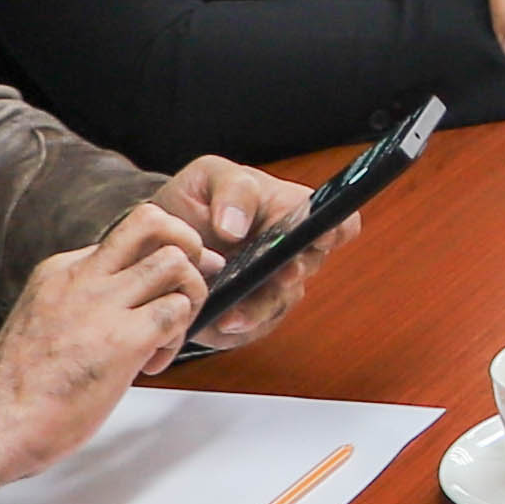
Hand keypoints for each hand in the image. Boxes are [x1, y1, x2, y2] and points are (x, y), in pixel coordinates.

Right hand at [0, 203, 219, 492]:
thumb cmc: (15, 389)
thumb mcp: (45, 323)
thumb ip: (83, 305)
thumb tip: (128, 305)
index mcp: (59, 272)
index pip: (126, 236)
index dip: (154, 259)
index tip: (161, 289)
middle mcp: (80, 277)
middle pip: (151, 221)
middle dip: (188, 244)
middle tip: (186, 286)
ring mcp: (101, 305)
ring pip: (176, 262)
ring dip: (189, 297)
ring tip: (168, 335)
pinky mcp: (121, 341)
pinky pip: (176, 312)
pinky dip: (179, 337)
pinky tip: (153, 364)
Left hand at [144, 155, 327, 355]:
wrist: (164, 238)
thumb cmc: (197, 200)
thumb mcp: (209, 177)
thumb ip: (232, 191)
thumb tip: (236, 227)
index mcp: (295, 213)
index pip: (340, 222)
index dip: (337, 229)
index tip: (319, 235)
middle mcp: (293, 253)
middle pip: (308, 266)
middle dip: (290, 272)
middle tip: (278, 274)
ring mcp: (274, 288)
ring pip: (281, 302)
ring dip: (259, 307)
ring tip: (232, 312)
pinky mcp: (252, 317)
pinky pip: (255, 327)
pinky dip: (238, 325)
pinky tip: (219, 320)